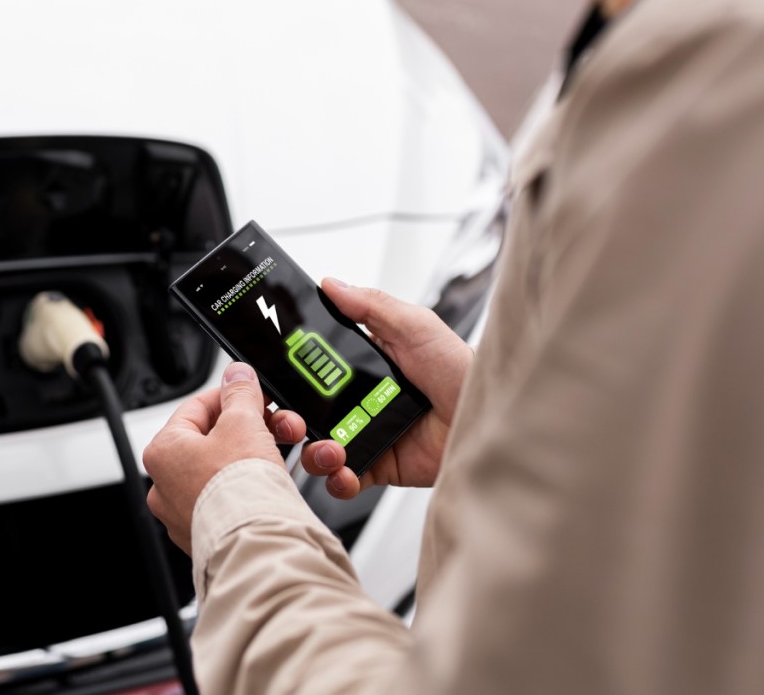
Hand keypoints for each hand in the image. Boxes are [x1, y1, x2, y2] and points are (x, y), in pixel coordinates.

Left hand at [144, 362, 304, 553]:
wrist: (256, 544)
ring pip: (225, 471)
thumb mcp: (244, 423)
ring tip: (279, 455)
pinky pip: (232, 500)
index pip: (197, 408)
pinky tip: (272, 484)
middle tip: (276, 425)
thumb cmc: (239, 489)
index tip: (254, 394)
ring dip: (256, 457)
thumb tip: (236, 375)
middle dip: (251, 429)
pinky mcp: (210, 533)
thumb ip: (240, 394)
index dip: (231, 396)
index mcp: (163, 451)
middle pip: (213, 440)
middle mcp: (166, 486)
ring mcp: (186, 514)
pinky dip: (253, 488)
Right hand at [301, 278, 472, 499]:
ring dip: (313, 451)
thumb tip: (332, 284)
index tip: (275, 373)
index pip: (316, 364)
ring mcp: (367, 432)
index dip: (293, 370)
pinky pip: (345, 477)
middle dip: (291, 417)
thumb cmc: (462, 371)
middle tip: (292, 419)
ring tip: (330, 449)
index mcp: (366, 362)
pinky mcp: (379, 465)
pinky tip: (346, 470)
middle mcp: (362, 397)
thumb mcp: (416, 327)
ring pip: (319, 445)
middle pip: (308, 408)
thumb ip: (371, 306)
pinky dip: (338, 479)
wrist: (488, 423)